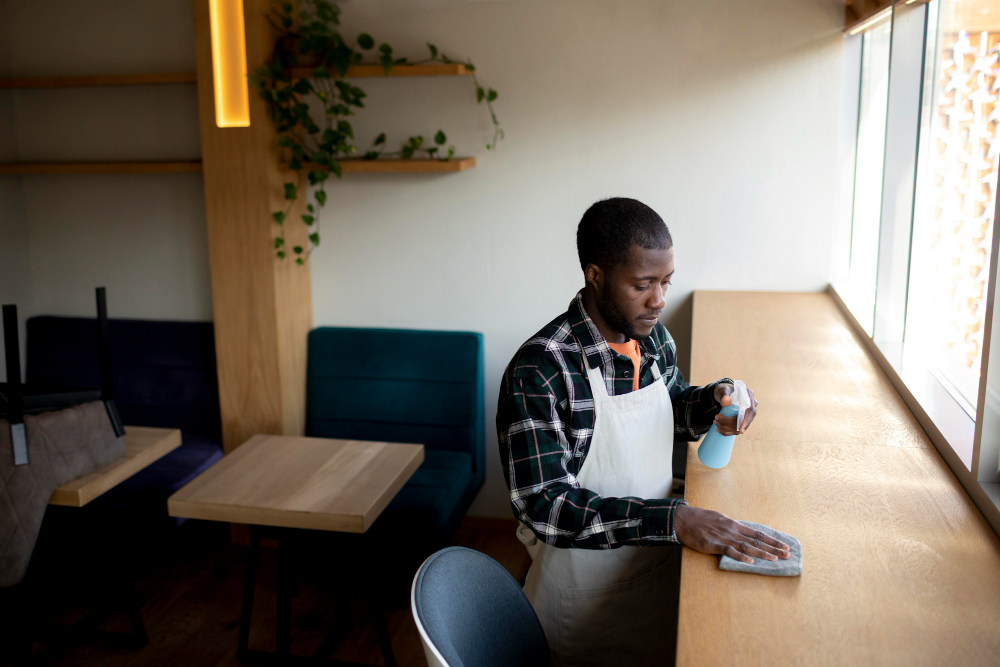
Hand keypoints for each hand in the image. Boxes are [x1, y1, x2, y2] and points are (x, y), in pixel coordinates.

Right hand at [674, 505, 789, 563]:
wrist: (684, 519)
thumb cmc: (700, 519)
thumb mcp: (719, 519)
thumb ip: (731, 527)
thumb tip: (741, 533)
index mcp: (734, 525)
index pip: (758, 534)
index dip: (772, 540)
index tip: (784, 545)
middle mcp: (732, 531)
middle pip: (757, 541)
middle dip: (773, 548)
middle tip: (787, 554)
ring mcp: (724, 537)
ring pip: (747, 546)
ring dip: (762, 553)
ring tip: (775, 559)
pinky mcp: (714, 544)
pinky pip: (729, 551)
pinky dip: (740, 556)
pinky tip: (750, 561)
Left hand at [713, 383, 756, 434]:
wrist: (723, 394)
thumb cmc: (724, 391)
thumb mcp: (723, 390)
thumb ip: (724, 394)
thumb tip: (726, 402)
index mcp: (749, 397)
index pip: (751, 411)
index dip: (746, 421)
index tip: (740, 430)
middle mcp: (751, 406)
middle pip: (745, 421)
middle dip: (730, 424)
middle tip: (716, 420)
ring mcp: (747, 414)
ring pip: (740, 427)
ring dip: (727, 428)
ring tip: (715, 422)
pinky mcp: (742, 420)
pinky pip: (737, 430)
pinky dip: (727, 432)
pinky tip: (719, 430)